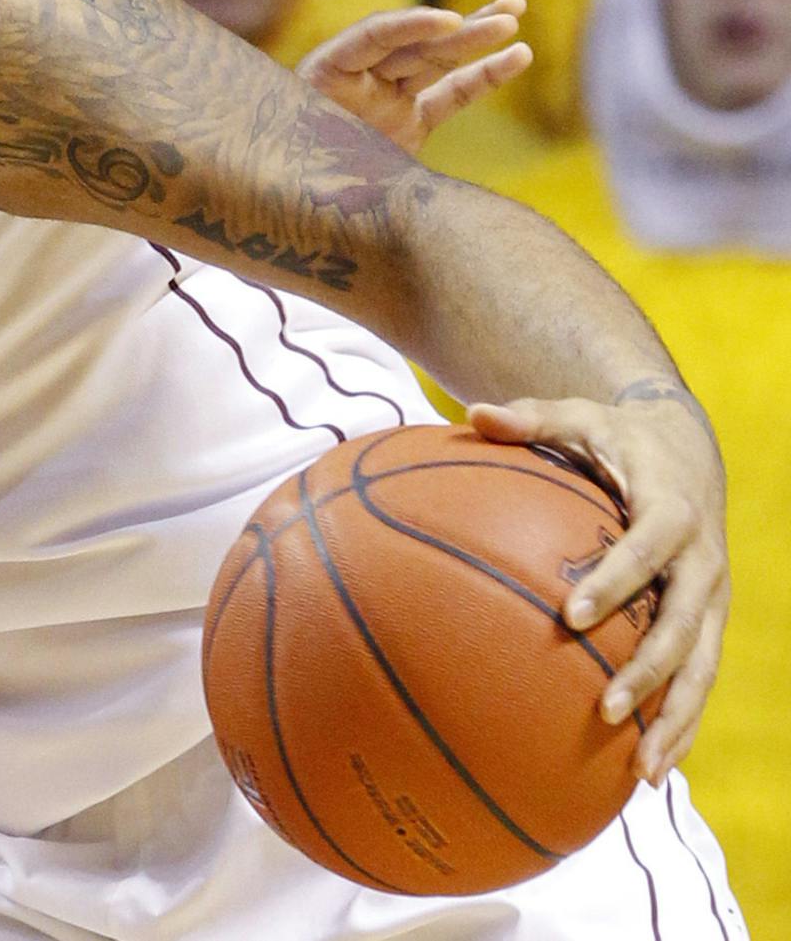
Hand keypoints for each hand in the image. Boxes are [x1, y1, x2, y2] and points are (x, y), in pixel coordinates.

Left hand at [295, 0, 530, 155]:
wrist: (295, 209)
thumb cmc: (292, 177)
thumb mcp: (303, 156)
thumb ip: (333, 138)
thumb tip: (351, 139)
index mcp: (323, 74)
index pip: (371, 36)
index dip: (409, 26)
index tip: (449, 21)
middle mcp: (358, 79)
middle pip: (412, 44)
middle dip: (459, 29)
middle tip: (508, 10)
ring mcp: (386, 98)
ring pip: (436, 61)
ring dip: (476, 36)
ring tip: (516, 8)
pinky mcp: (409, 122)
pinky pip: (450, 95)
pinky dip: (481, 77)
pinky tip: (519, 55)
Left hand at [470, 387, 727, 783]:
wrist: (687, 448)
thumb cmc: (614, 434)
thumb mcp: (576, 415)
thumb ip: (528, 417)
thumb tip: (470, 411)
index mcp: (672, 509)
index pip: (648, 550)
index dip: (617, 582)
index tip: (572, 616)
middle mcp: (703, 561)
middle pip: (683, 625)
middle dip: (648, 672)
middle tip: (602, 710)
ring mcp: (711, 598)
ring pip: (701, 667)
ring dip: (674, 719)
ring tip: (639, 771)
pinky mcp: (708, 622)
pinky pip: (698, 679)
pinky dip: (680, 724)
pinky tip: (646, 769)